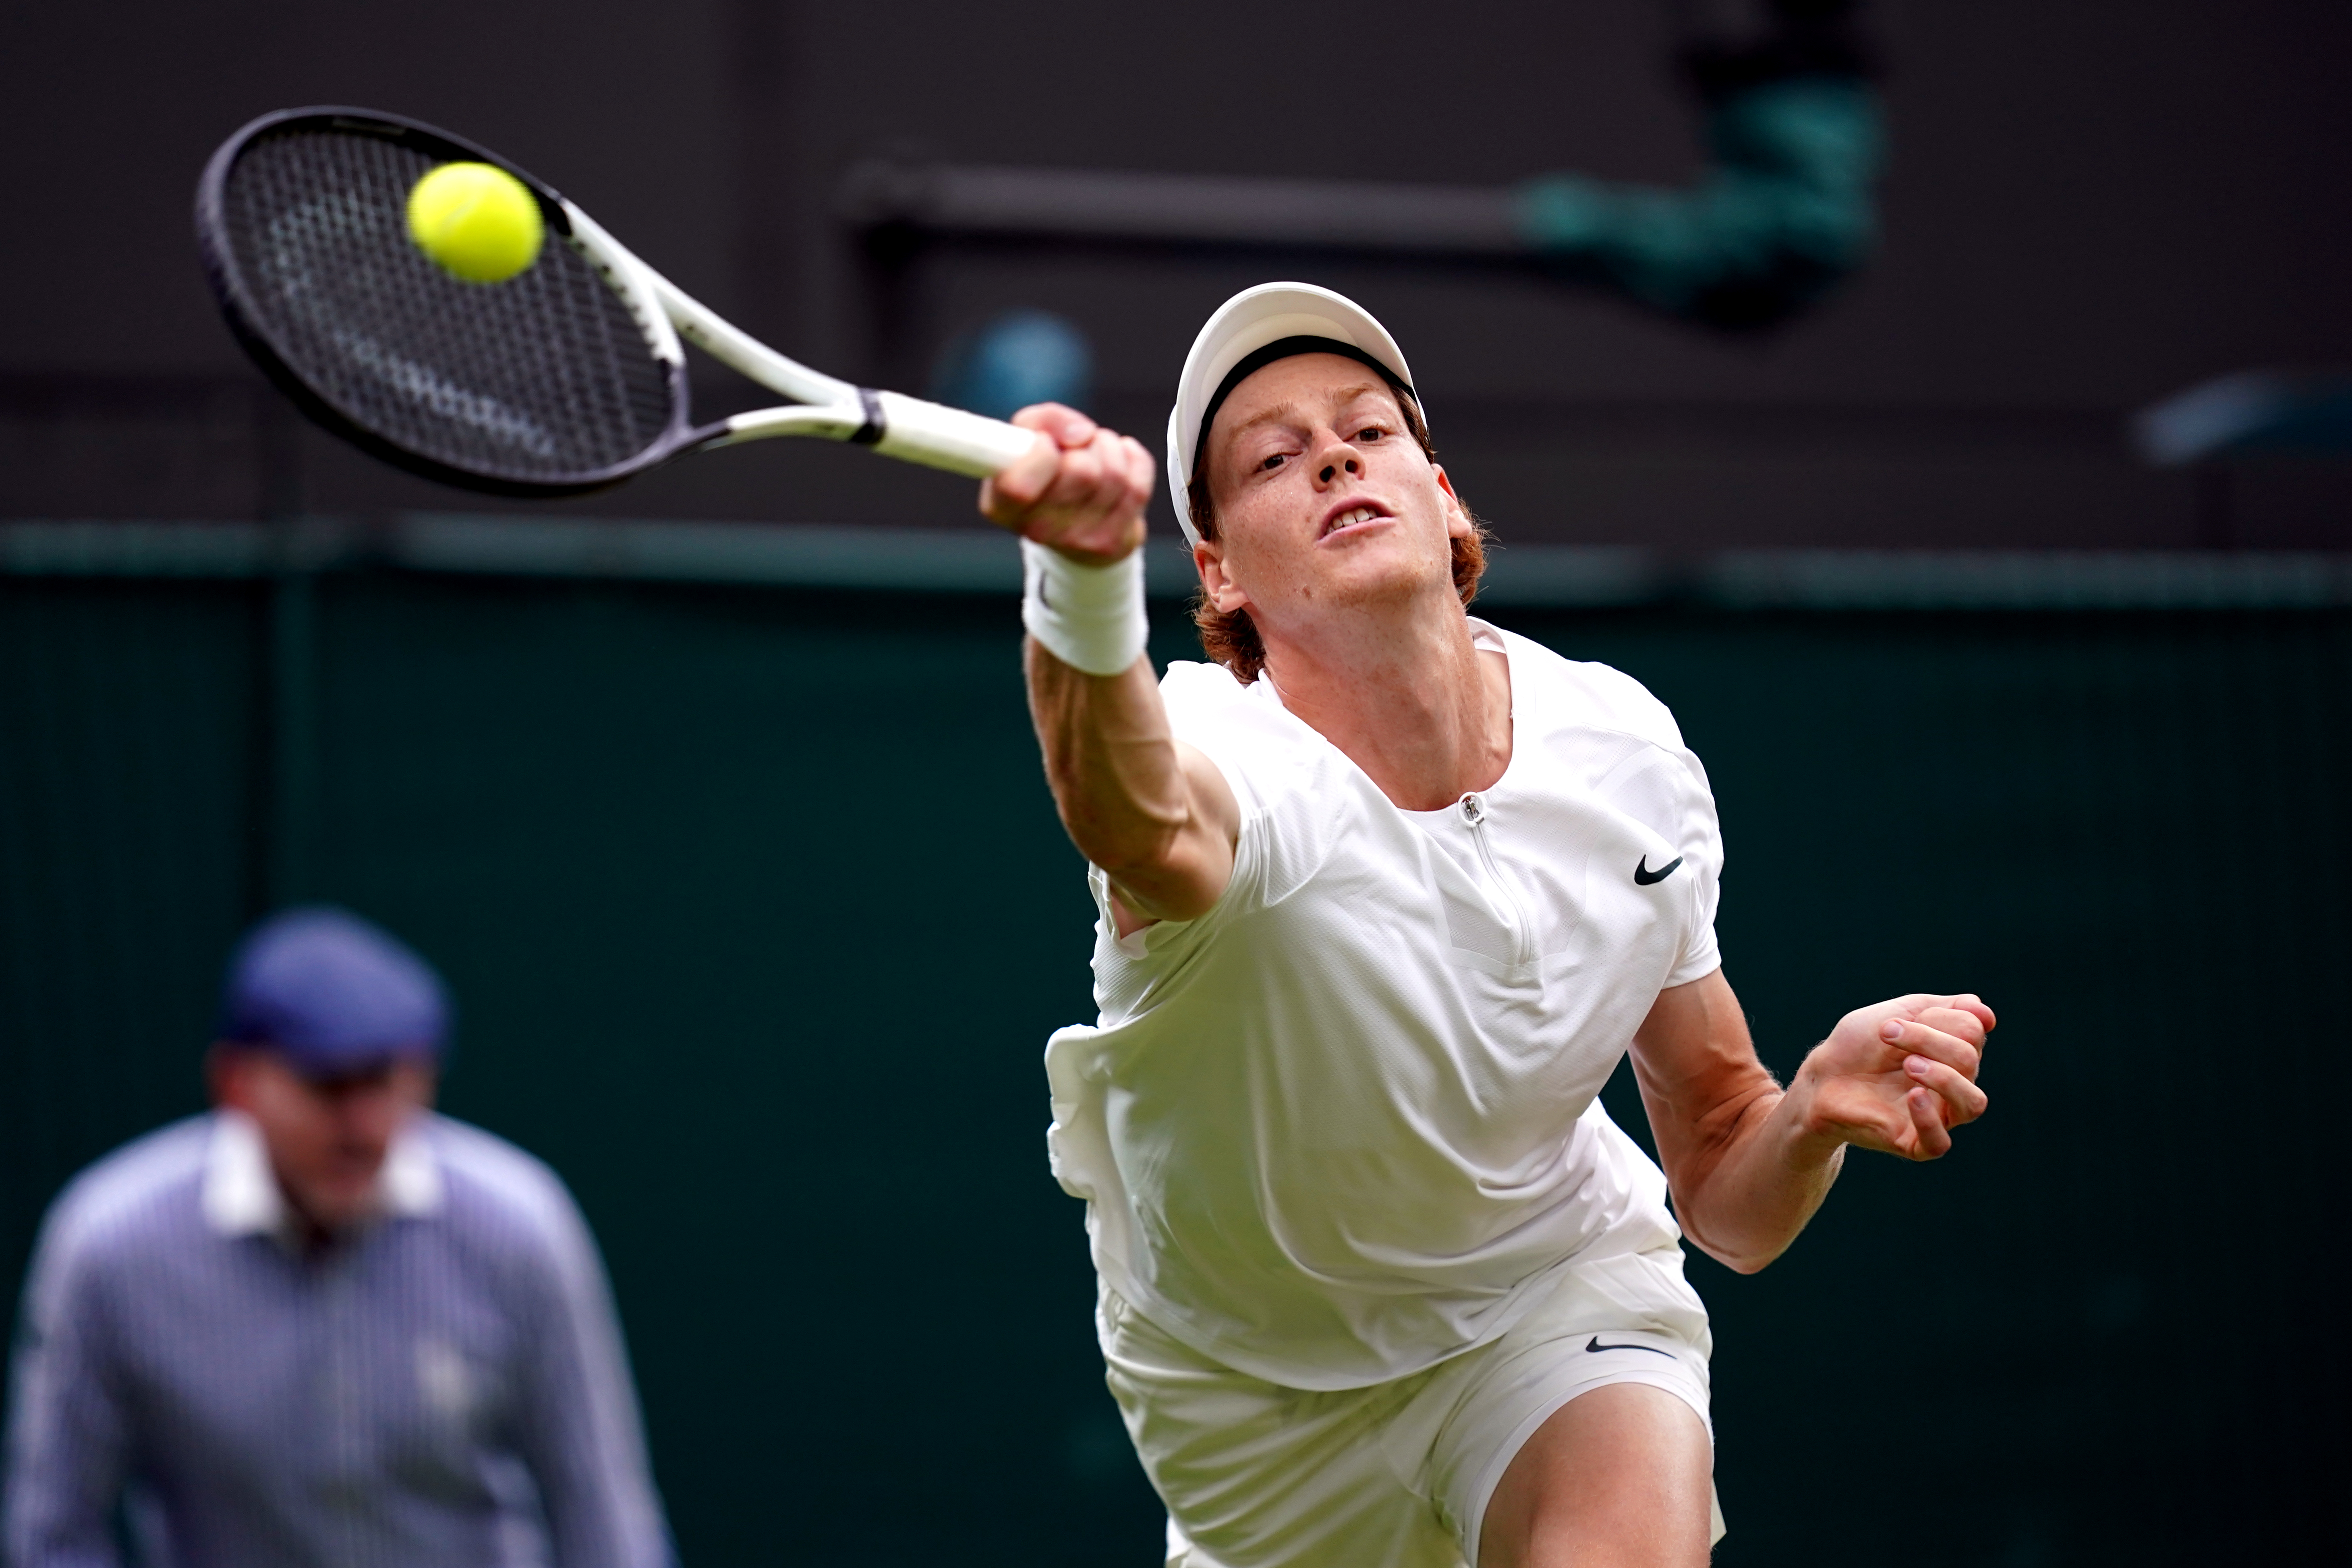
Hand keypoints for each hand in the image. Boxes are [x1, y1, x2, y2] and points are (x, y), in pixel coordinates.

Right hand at [979, 403, 1155, 564]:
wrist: (1070, 522)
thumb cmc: (1044, 470)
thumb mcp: (1027, 436)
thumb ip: (1043, 419)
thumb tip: (1081, 433)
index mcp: (1003, 505)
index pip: (1020, 487)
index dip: (1042, 452)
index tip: (1046, 442)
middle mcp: (1037, 531)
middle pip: (1081, 471)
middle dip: (1084, 445)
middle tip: (1077, 449)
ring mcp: (1078, 542)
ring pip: (1113, 474)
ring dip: (1108, 448)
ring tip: (1096, 454)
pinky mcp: (1113, 543)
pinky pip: (1137, 484)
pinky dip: (1133, 459)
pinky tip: (1120, 461)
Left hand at [1788, 993, 1994, 1161]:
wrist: (1821, 1078)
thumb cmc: (1858, 1046)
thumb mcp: (1897, 1012)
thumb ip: (1944, 1008)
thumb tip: (1987, 1014)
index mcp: (1951, 1054)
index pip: (1971, 1032)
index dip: (1937, 1019)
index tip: (1892, 1020)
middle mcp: (1952, 1086)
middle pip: (1969, 1060)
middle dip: (1928, 1039)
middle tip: (1888, 1033)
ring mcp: (1936, 1116)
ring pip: (1972, 1103)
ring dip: (1944, 1078)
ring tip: (1909, 1065)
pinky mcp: (1914, 1143)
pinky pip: (1940, 1142)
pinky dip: (1929, 1119)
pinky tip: (1913, 1095)